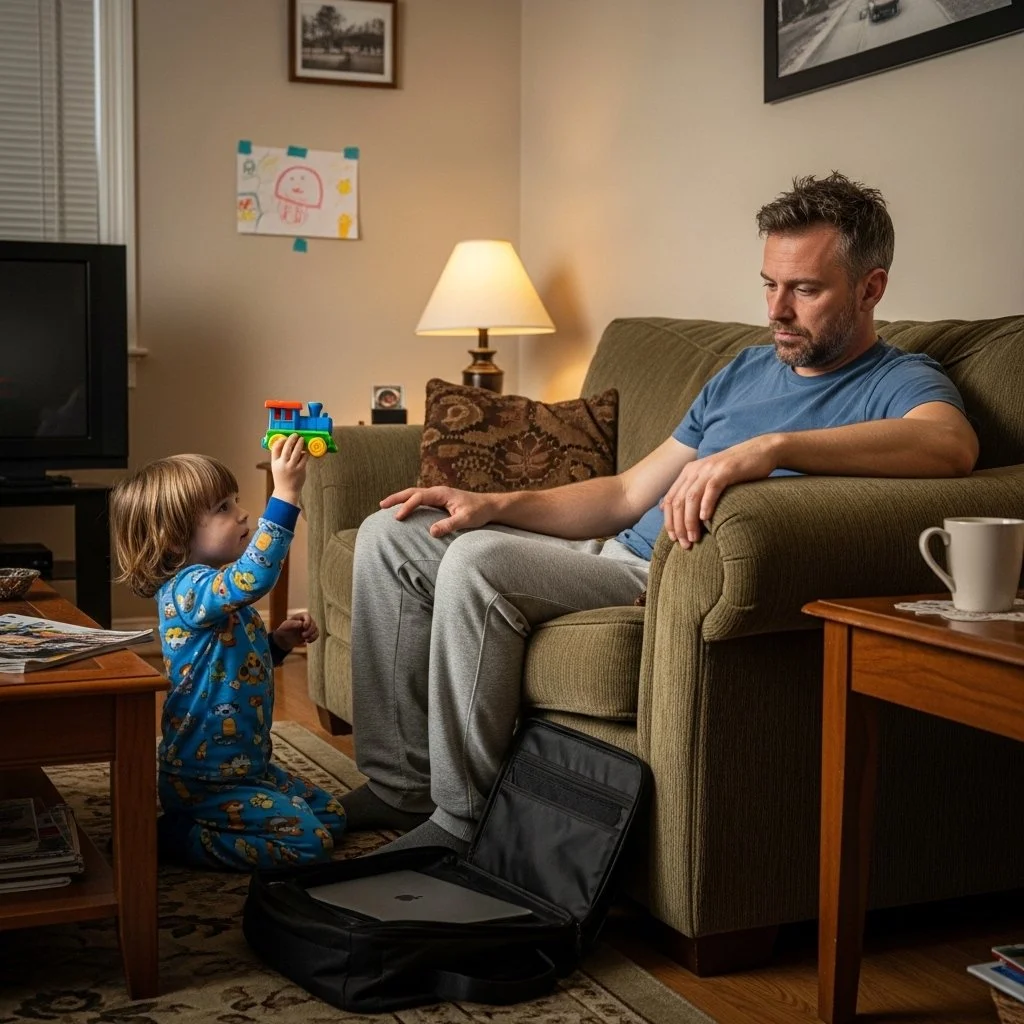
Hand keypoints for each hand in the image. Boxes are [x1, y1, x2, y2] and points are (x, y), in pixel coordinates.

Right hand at [270, 433, 307, 505]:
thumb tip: (287, 445)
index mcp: (275, 463)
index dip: (281, 440)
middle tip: (295, 435)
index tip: (285, 437)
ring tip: (302, 439)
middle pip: (287, 447)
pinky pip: (304, 458)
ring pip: (296, 451)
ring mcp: (292, 467)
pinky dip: (305, 453)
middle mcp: (283, 464)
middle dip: (291, 439)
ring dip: (300, 443)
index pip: (276, 448)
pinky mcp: (300, 470)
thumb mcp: (276, 467)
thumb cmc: (282, 478)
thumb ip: (280, 458)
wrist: (286, 492)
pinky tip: (306, 452)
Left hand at [273, 611, 318, 651]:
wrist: (285, 638)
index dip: (307, 621)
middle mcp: (306, 620)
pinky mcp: (311, 633)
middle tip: (302, 636)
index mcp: (300, 616)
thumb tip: (301, 623)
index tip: (304, 627)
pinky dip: (313, 638)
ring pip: (316, 629)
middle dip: (309, 630)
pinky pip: (316, 634)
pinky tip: (308, 641)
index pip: (307, 615)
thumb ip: (292, 624)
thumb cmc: (284, 630)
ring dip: (312, 635)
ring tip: (305, 639)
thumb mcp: (285, 626)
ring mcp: (309, 627)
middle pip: (313, 623)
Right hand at [380, 486, 495, 537]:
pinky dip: (409, 503)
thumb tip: (431, 531)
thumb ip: (449, 524)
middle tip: (381, 505)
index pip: (419, 497)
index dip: (407, 506)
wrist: (490, 506)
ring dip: (401, 499)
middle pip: (412, 492)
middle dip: (396, 498)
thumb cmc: (479, 512)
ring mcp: (438, 495)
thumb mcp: (466, 519)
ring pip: (415, 494)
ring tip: (386, 506)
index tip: (398, 517)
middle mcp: (438, 492)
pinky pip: (420, 500)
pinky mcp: (439, 501)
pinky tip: (403, 510)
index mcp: (442, 493)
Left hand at [661, 434, 780, 548]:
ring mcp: (710, 469)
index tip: (674, 539)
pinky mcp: (726, 470)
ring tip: (694, 537)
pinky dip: (706, 504)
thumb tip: (669, 509)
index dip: (669, 521)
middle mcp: (695, 470)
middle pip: (678, 501)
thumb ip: (692, 491)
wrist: (761, 451)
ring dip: (690, 520)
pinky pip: (711, 489)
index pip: (669, 499)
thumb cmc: (736, 471)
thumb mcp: (709, 479)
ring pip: (691, 497)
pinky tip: (706, 518)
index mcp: (688, 472)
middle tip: (685, 544)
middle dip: (679, 525)